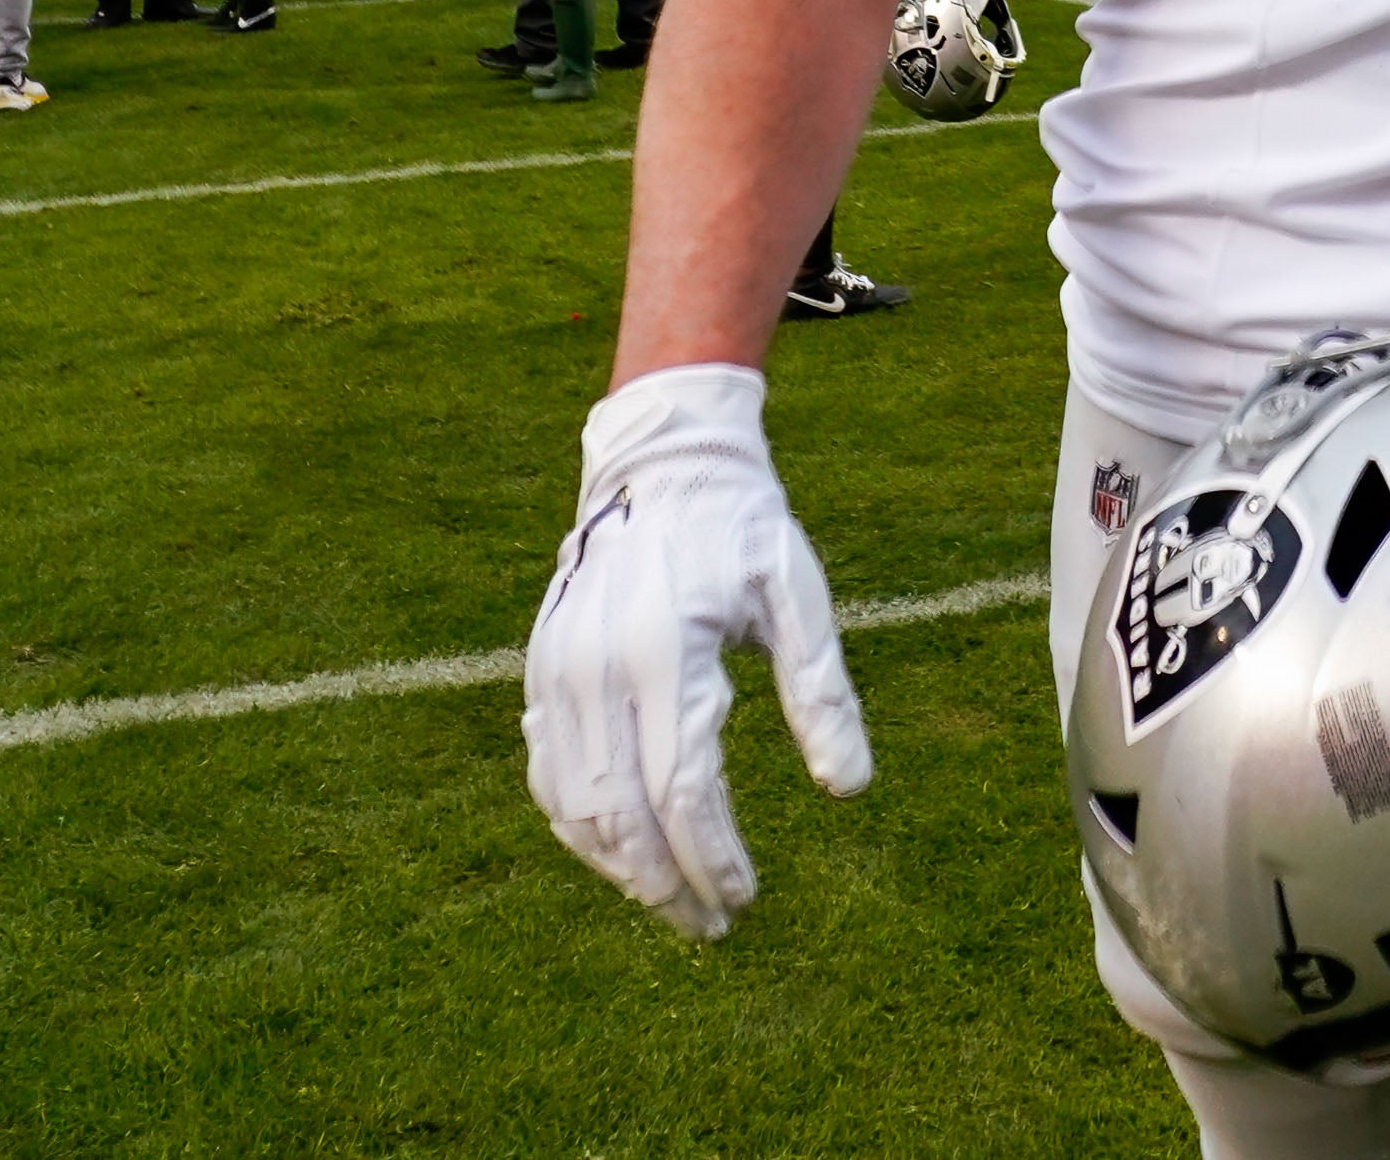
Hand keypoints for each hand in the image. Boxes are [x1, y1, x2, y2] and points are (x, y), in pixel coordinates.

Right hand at [522, 364, 869, 940]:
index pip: (685, 789)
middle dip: (666, 882)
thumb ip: (823, 694)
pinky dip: (580, 825)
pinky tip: (619, 853)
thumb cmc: (743, 531)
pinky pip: (547, 772)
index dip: (713, 855)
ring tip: (671, 900)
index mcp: (667, 651)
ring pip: (576, 805)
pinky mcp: (539, 671)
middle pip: (623, 813)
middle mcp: (598, 670)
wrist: (661, 464)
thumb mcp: (801, 597)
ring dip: (620, 867)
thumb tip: (850, 789)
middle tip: (710, 925)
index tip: (745, 898)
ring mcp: (557, 673)